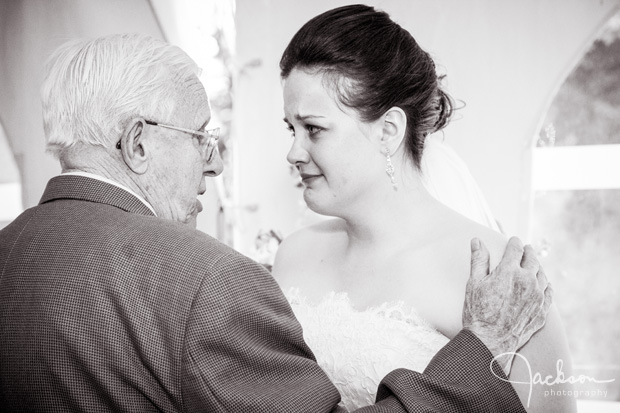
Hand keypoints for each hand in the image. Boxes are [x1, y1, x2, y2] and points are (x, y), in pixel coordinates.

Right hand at [462, 236, 552, 374]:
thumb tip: (477, 241)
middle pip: (532, 259)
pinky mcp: (542, 311)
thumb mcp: (474, 283)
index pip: (516, 249)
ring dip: (538, 267)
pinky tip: (543, 284)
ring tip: (533, 265)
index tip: (513, 240)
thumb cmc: (478, 312)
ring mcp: (537, 296)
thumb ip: (478, 260)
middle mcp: (527, 281)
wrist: (490, 341)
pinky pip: (549, 293)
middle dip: (528, 252)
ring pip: (542, 275)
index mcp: (509, 271)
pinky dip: (546, 285)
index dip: (514, 242)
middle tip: (526, 249)